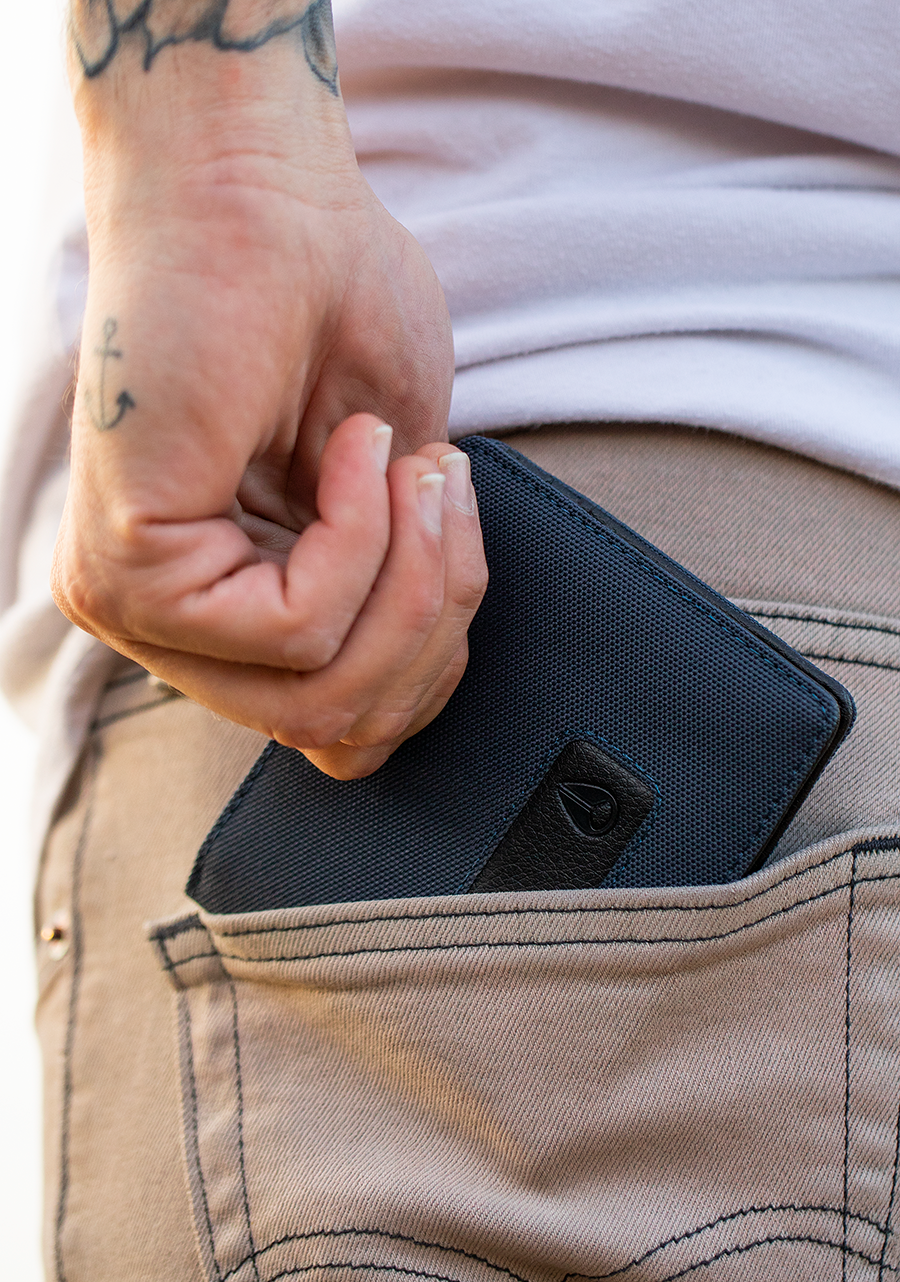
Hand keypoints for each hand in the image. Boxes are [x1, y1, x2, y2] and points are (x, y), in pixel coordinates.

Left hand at [53, 24, 487, 777]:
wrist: (267, 196)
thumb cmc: (333, 314)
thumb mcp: (402, 495)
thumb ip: (399, 599)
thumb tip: (424, 676)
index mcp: (237, 614)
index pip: (350, 729)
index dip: (436, 658)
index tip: (453, 526)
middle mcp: (180, 630)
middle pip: (345, 731)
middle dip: (436, 621)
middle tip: (443, 491)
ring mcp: (143, 610)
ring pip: (324, 699)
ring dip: (408, 575)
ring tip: (400, 461)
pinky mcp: (128, 574)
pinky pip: (292, 628)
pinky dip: (357, 535)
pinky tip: (347, 445)